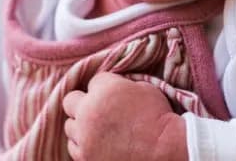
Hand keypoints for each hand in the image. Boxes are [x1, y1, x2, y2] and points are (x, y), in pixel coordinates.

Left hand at [61, 73, 186, 160]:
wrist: (165, 150)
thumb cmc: (159, 118)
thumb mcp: (144, 88)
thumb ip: (121, 84)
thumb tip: (112, 86)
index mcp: (104, 90)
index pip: (94, 81)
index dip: (105, 88)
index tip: (116, 96)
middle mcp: (88, 112)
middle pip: (71, 101)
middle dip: (83, 103)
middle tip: (98, 110)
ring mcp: (84, 137)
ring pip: (70, 127)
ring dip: (81, 126)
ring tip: (99, 130)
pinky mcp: (85, 157)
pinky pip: (75, 148)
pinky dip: (84, 145)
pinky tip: (99, 144)